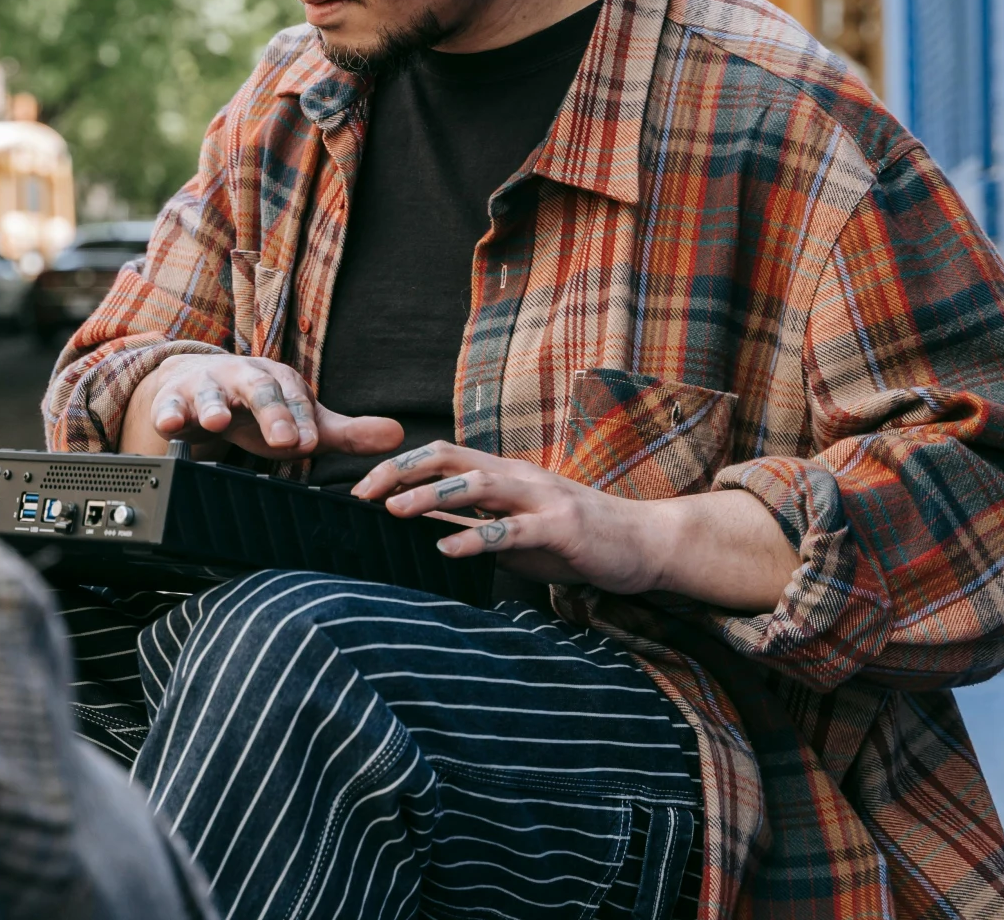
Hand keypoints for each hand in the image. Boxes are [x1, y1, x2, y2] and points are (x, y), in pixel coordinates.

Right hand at [120, 353, 403, 461]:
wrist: (197, 388)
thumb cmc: (256, 409)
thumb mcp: (300, 420)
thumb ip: (346, 432)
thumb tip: (400, 435)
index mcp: (278, 380)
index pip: (296, 398)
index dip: (303, 419)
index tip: (310, 442)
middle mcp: (243, 377)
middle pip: (259, 390)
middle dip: (271, 413)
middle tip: (285, 442)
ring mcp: (206, 386)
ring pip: (210, 394)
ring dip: (212, 407)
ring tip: (215, 422)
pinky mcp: (173, 399)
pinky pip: (168, 406)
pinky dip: (167, 414)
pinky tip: (168, 425)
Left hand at [355, 441, 802, 611]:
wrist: (644, 543)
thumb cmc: (574, 539)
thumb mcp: (515, 529)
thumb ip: (472, 523)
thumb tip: (419, 528)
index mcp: (502, 474)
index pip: (440, 455)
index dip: (397, 465)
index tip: (358, 486)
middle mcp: (517, 477)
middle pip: (448, 458)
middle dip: (400, 472)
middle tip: (360, 493)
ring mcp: (540, 499)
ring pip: (476, 486)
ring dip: (429, 496)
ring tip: (392, 511)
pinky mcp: (559, 529)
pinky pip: (509, 531)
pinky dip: (474, 537)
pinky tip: (444, 548)